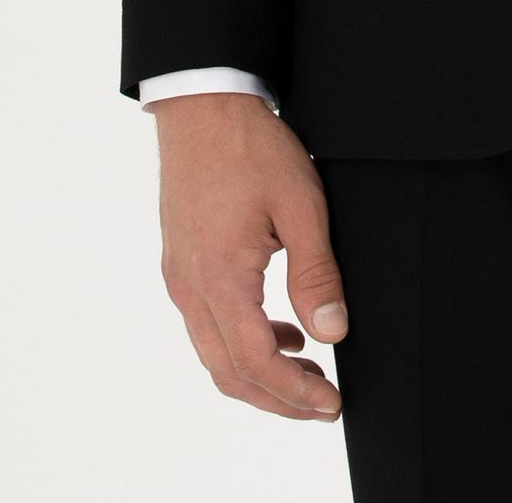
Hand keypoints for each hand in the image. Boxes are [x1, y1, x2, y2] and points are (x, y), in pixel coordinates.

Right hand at [150, 91, 346, 419]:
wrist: (203, 107)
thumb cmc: (251, 148)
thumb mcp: (301, 204)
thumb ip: (316, 273)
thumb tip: (332, 332)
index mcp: (220, 277)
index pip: (256, 363)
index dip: (294, 394)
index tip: (330, 404)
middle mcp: (190, 287)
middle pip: (229, 373)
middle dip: (278, 399)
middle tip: (322, 404)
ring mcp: (179, 278)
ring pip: (214, 354)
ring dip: (259, 374)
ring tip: (308, 372)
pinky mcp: (179, 265)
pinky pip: (207, 325)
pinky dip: (241, 342)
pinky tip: (279, 330)